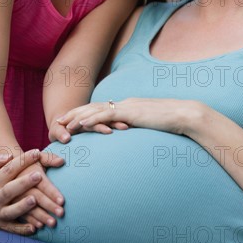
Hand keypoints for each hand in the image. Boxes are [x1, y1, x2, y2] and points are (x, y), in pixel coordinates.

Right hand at [0, 149, 64, 233]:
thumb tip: (8, 156)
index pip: (7, 170)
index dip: (22, 161)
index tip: (36, 152)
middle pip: (9, 191)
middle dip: (24, 183)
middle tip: (39, 175)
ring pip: (11, 211)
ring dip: (23, 207)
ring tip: (34, 200)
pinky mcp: (4, 227)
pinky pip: (13, 229)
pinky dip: (23, 230)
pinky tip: (34, 228)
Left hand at [57, 98, 192, 134]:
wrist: (184, 115)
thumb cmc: (171, 124)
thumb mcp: (151, 127)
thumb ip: (140, 129)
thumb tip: (134, 138)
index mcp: (128, 107)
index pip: (102, 109)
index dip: (85, 114)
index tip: (71, 121)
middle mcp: (124, 104)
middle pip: (94, 107)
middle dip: (75, 114)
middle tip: (58, 121)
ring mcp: (127, 107)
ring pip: (96, 110)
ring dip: (78, 116)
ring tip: (63, 123)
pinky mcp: (131, 112)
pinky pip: (107, 115)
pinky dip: (91, 119)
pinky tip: (81, 125)